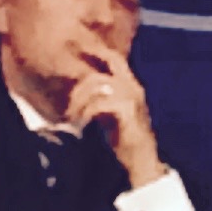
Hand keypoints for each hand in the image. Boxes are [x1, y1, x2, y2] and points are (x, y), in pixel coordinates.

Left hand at [62, 48, 164, 190]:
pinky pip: (100, 103)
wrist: (142, 159)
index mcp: (131, 86)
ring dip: (80, 102)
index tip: (76, 51)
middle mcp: (134, 88)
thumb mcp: (111, 113)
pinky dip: (86, 112)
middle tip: (69, 103)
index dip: (96, 52)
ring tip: (72, 117)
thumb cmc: (125, 138)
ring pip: (99, 86)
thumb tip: (80, 91)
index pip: (114, 59)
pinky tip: (81, 123)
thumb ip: (100, 98)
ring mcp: (132, 98)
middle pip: (101, 74)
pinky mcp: (128, 111)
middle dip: (80, 86)